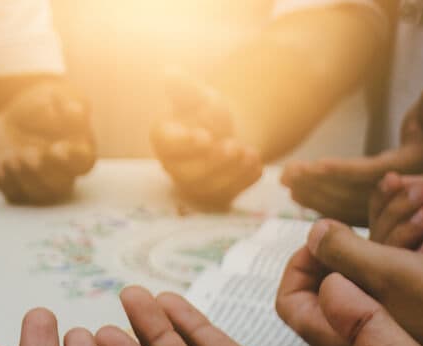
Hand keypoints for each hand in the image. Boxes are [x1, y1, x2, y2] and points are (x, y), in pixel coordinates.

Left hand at [0, 81, 96, 205]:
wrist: (9, 120)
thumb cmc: (40, 108)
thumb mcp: (54, 96)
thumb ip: (68, 102)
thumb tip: (76, 112)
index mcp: (79, 150)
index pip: (83, 162)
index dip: (72, 158)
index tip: (57, 148)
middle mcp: (63, 173)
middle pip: (62, 184)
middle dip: (46, 171)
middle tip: (32, 154)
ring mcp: (40, 183)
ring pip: (40, 194)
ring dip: (27, 178)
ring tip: (14, 157)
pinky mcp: (18, 188)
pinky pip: (15, 195)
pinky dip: (9, 181)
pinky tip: (3, 163)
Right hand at [150, 72, 261, 208]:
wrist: (225, 132)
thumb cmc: (205, 112)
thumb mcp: (198, 95)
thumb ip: (185, 88)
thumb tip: (169, 73)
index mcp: (165, 138)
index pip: (167, 144)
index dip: (185, 143)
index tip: (205, 136)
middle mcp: (174, 166)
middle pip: (187, 172)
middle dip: (212, 162)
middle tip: (233, 146)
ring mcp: (194, 185)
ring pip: (209, 187)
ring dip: (231, 172)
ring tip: (250, 153)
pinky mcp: (214, 196)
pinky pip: (227, 195)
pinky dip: (243, 181)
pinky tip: (256, 164)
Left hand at [281, 86, 422, 223]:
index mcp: (412, 175)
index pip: (370, 175)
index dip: (341, 171)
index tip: (313, 165)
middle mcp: (397, 199)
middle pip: (350, 194)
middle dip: (316, 184)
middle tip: (287, 173)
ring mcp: (385, 212)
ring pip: (342, 207)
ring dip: (311, 194)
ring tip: (286, 180)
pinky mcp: (374, 217)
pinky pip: (342, 214)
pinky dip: (319, 205)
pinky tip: (297, 195)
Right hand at [365, 173, 422, 329]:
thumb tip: (401, 181)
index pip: (394, 219)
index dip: (387, 199)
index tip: (392, 179)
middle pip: (381, 238)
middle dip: (390, 209)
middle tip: (416, 197)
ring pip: (388, 258)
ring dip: (397, 227)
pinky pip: (408, 281)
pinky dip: (410, 252)